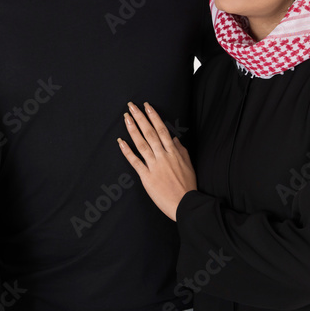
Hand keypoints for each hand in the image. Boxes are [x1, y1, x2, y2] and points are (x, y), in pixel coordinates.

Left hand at [117, 102, 195, 220]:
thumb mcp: (188, 164)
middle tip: (131, 106)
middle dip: (140, 118)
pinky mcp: (146, 177)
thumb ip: (181, 150)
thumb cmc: (187, 185)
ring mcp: (154, 166)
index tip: (147, 106)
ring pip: (142, 144)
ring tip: (126, 118)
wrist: (185, 204)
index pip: (162, 130)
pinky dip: (127, 151)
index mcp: (173, 152)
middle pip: (150, 133)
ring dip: (133, 130)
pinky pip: (135, 162)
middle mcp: (163, 156)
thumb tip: (175, 138)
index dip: (153, 117)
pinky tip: (120, 142)